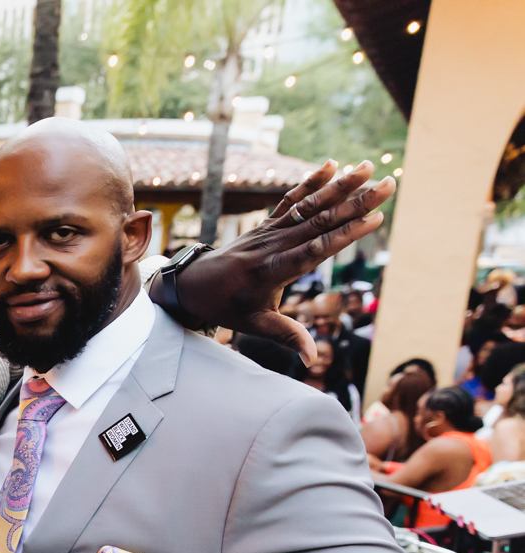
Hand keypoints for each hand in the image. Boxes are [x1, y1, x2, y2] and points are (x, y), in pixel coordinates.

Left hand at [154, 160, 395, 364]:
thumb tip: (312, 359)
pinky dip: (309, 182)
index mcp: (274, 270)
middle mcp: (274, 244)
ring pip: (309, 206)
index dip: (345, 235)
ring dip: (339, 186)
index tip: (374, 218)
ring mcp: (270, 230)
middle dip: (355, 202)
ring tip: (367, 167)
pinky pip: (290, 200)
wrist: (194, 283)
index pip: (315, 250)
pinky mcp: (267, 223)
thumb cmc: (226, 306)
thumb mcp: (253, 325)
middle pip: (320, 221)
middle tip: (387, 185)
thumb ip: (285, 336)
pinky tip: (331, 165)